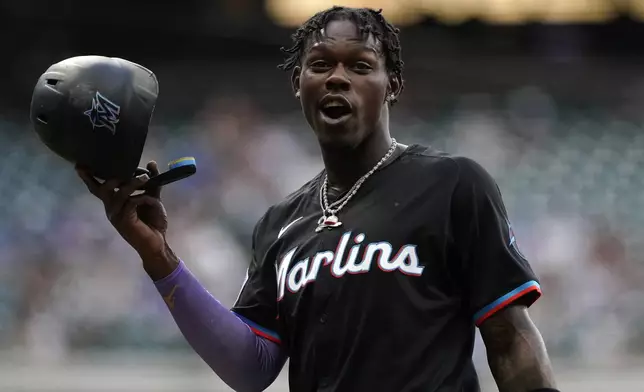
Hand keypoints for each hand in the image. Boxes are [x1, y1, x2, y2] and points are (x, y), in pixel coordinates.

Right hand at [76, 161, 177, 277]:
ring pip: (119, 193)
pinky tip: (152, 201)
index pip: (97, 188)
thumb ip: (152, 182)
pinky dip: (143, 197)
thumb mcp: (153, 198)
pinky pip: (131, 202)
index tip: (79, 165)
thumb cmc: (153, 222)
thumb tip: (151, 162)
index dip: (88, 177)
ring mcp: (116, 215)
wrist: (158, 242)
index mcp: (114, 202)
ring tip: (146, 177)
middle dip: (114, 176)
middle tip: (131, 169)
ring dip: (133, 183)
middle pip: (103, 188)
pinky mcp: (124, 221)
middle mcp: (111, 208)